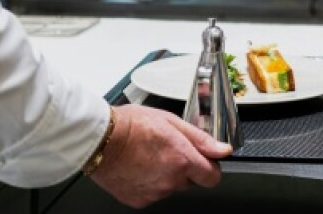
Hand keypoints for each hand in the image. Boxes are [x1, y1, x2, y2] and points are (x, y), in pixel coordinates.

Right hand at [90, 106, 231, 207]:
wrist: (100, 140)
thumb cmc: (131, 125)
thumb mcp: (171, 122)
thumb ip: (201, 139)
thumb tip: (222, 150)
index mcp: (183, 160)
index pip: (212, 177)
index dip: (209, 167)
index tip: (203, 159)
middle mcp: (171, 181)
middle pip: (190, 180)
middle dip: (184, 167)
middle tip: (167, 150)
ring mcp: (155, 193)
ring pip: (170, 186)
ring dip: (165, 174)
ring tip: (148, 155)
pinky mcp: (139, 200)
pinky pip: (152, 193)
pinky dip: (149, 182)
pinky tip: (139, 166)